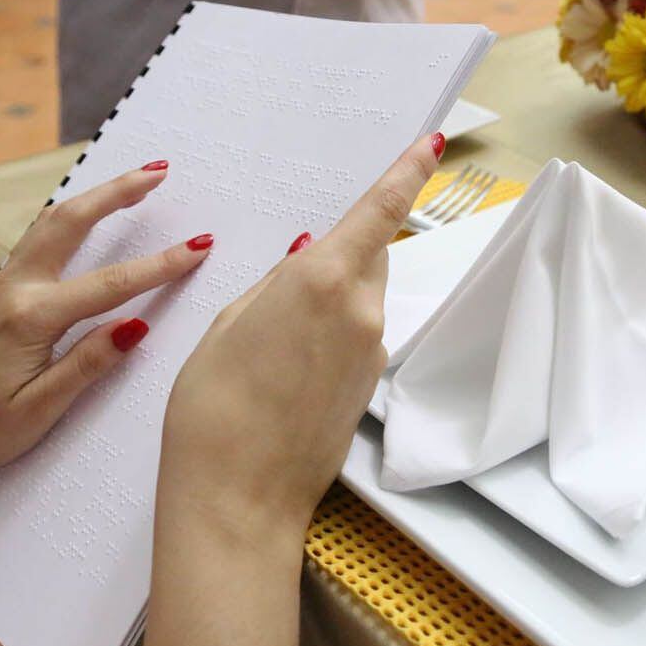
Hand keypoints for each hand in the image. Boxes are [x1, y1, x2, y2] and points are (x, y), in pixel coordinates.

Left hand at [0, 161, 210, 490]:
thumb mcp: (37, 411)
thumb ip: (86, 365)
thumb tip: (135, 327)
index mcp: (30, 319)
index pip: (111, 285)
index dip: (161, 264)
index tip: (200, 245)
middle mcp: (14, 290)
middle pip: (72, 222)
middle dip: (118, 192)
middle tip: (160, 169)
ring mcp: (1, 287)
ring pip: (51, 224)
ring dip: (94, 197)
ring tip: (132, 181)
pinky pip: (37, 240)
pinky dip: (69, 217)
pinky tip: (85, 217)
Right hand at [157, 133, 443, 538]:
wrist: (239, 502)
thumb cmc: (213, 411)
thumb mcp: (228, 326)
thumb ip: (276, 286)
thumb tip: (307, 263)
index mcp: (324, 281)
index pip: (380, 211)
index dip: (407, 173)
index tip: (431, 144)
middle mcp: (361, 312)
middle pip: (368, 257)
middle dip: (342, 251)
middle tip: (289, 274)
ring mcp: (370, 354)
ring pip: (360, 300)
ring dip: (331, 300)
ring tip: (272, 335)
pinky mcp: (367, 389)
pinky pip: (354, 339)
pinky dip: (330, 337)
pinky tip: (286, 366)